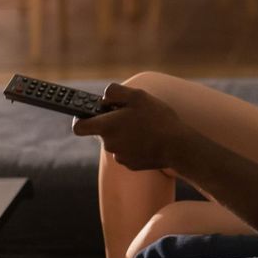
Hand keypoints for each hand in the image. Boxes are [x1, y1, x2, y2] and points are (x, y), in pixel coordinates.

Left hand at [71, 82, 191, 170]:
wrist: (177, 146)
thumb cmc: (157, 119)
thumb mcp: (137, 95)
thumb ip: (114, 92)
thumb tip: (103, 98)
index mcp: (107, 126)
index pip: (79, 127)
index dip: (81, 119)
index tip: (88, 112)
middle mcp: (109, 144)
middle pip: (102, 132)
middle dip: (113, 123)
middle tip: (130, 114)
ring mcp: (120, 156)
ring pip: (116, 141)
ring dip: (125, 134)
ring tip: (145, 126)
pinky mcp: (131, 165)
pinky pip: (127, 151)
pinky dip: (135, 145)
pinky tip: (149, 139)